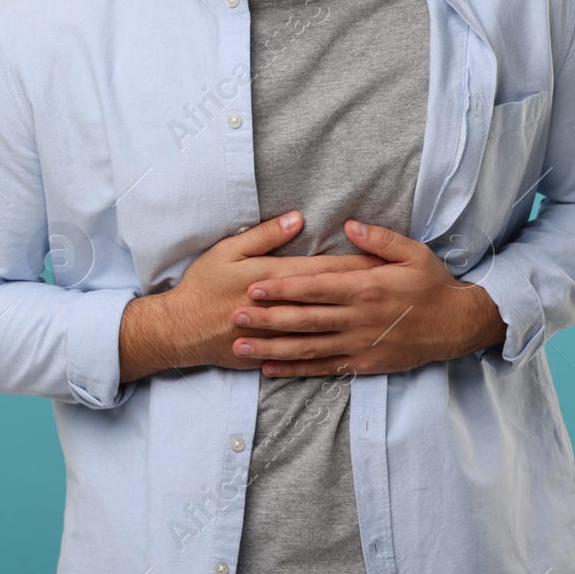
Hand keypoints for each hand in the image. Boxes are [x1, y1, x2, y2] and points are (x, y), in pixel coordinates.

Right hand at [158, 210, 383, 372]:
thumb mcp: (228, 251)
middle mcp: (280, 308)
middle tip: (395, 288)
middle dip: (362, 293)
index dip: (353, 265)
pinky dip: (329, 349)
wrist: (179, 330)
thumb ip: (264, 236)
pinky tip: (349, 346)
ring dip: (352, 320)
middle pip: (329, 299)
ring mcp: (277, 335)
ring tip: (381, 317)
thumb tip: (297, 218)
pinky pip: (306, 354)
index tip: (381, 261)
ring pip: (324, 327)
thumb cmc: (203, 285)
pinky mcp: (272, 355)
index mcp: (271, 278)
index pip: (323, 270)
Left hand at [229, 219, 506, 377]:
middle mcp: (359, 318)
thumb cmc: (433, 285)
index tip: (254, 285)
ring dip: (272, 348)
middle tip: (235, 316)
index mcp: (366, 287)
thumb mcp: (413, 253)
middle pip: (304, 319)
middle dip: (267, 318)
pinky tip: (271, 369)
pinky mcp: (364, 364)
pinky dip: (296, 370)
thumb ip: (379, 239)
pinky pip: (324, 368)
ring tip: (241, 347)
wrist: (457, 325)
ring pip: (308, 347)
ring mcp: (360, 344)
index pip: (316, 287)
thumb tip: (348, 225)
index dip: (283, 287)